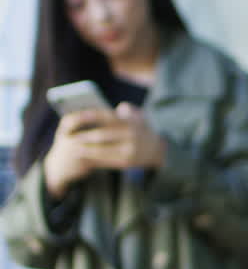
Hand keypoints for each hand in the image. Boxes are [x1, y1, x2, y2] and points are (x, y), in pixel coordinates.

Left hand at [42, 103, 166, 197]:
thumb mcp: (138, 117)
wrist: (159, 150)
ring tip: (72, 148)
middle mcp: (131, 135)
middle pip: (101, 135)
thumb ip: (127, 110)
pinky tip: (84, 157)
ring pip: (102, 149)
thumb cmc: (141, 131)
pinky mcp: (127, 161)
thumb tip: (119, 107)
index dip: (88, 116)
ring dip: (85, 149)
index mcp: (130, 121)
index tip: (72, 118)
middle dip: (83, 136)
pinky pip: (106, 160)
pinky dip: (93, 158)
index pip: (105, 116)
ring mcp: (130, 149)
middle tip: (68, 137)